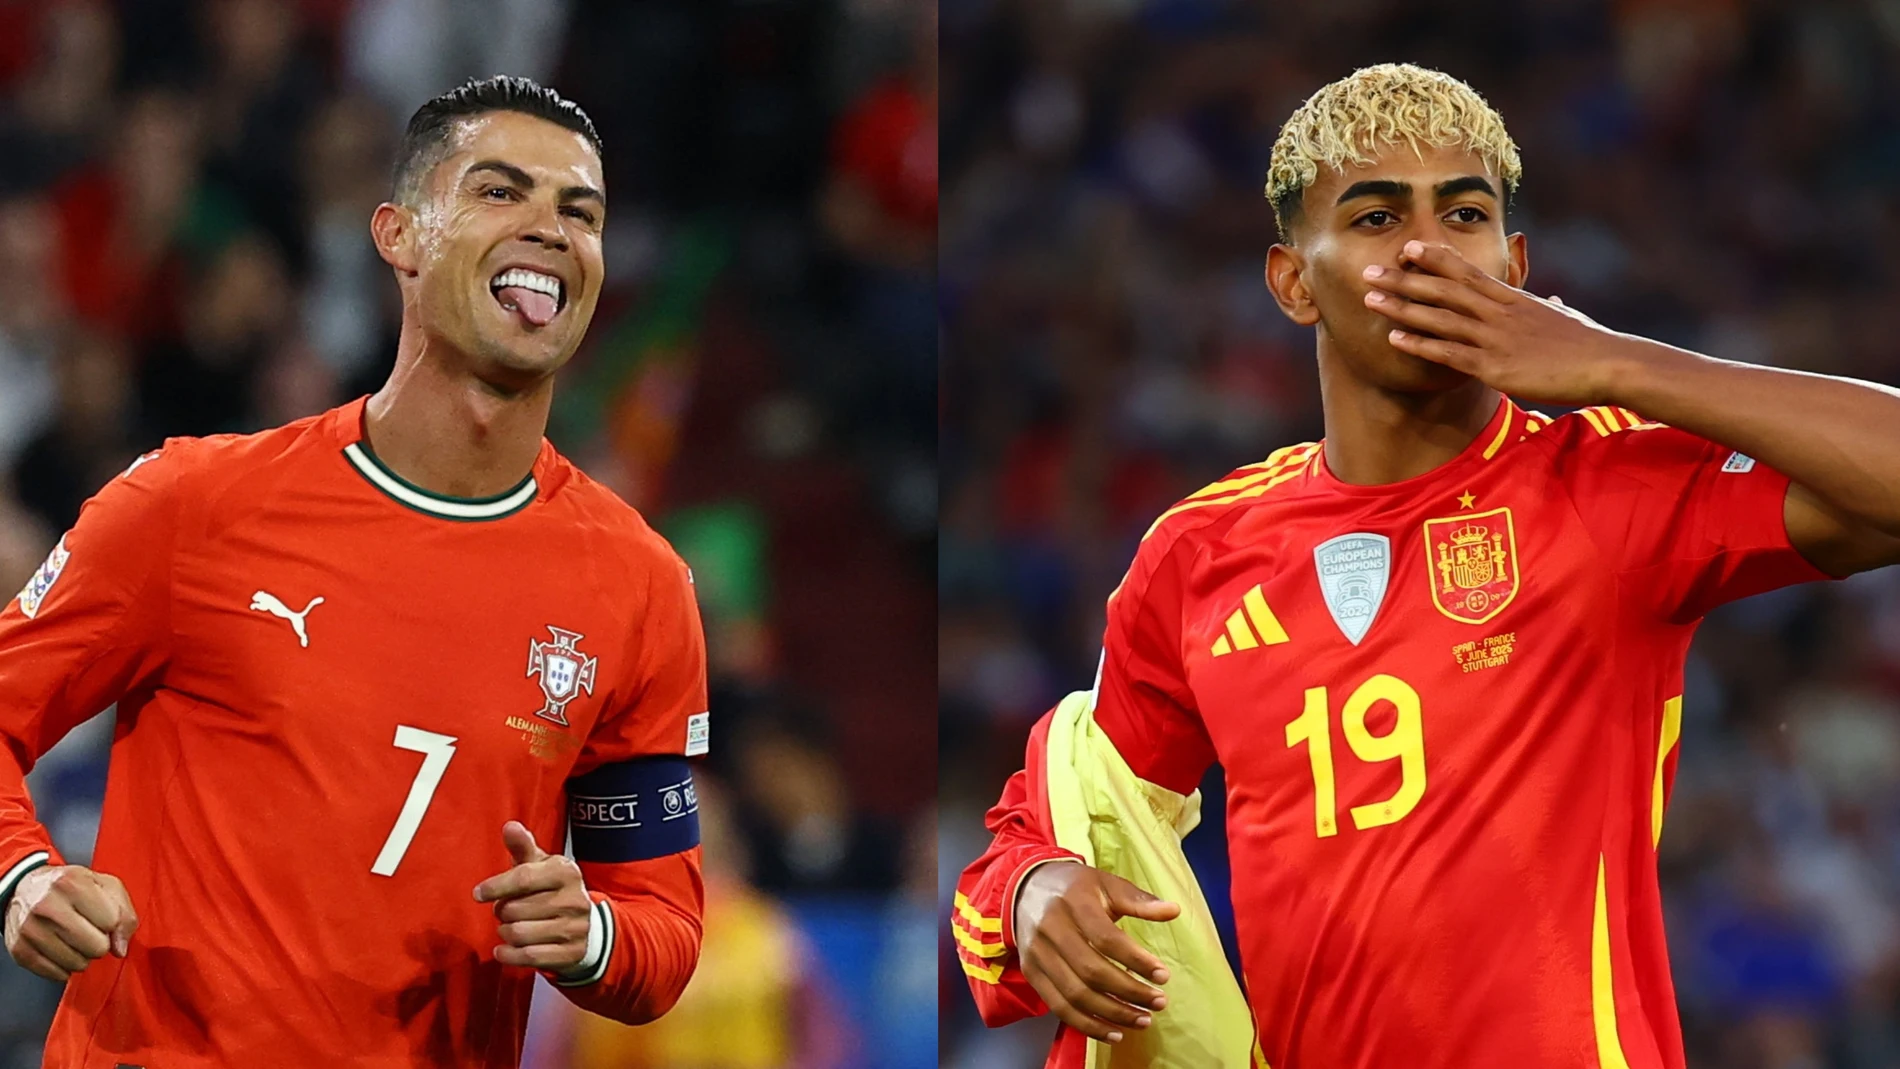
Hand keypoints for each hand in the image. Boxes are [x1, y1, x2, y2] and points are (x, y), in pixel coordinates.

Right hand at [4, 864, 137, 981]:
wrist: (26, 889)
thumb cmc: (71, 887)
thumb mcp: (106, 886)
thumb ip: (124, 914)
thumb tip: (120, 948)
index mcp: (72, 883)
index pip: (111, 922)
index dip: (113, 924)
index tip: (103, 918)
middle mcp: (47, 905)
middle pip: (96, 947)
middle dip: (100, 943)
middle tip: (90, 932)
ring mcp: (30, 929)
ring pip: (77, 963)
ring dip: (82, 956)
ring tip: (74, 939)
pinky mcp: (19, 950)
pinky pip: (56, 974)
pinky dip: (64, 967)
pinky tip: (61, 949)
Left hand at [473, 822, 593, 971]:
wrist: (585, 926)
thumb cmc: (552, 890)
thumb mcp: (540, 866)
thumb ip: (522, 847)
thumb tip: (510, 826)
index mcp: (566, 872)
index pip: (523, 877)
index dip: (496, 886)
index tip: (478, 893)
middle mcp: (574, 899)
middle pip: (516, 909)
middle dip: (502, 911)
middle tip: (507, 910)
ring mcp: (575, 928)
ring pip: (519, 934)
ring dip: (505, 932)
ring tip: (510, 927)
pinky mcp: (571, 953)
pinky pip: (530, 957)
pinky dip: (510, 955)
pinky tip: (504, 949)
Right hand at [1014, 861, 1178, 1043]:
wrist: (1025, 890)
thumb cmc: (1075, 888)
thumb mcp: (1106, 883)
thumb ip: (1138, 900)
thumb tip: (1173, 911)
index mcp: (1074, 902)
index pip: (1106, 938)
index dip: (1136, 960)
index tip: (1163, 976)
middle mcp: (1051, 929)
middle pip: (1091, 971)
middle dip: (1129, 992)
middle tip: (1159, 1002)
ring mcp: (1038, 954)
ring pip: (1076, 994)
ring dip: (1112, 1014)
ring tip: (1143, 1020)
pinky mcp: (1031, 973)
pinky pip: (1059, 1007)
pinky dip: (1088, 1025)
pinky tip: (1114, 1032)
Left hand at [1363, 240, 1642, 405]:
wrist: (1608, 363)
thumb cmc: (1590, 342)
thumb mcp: (1566, 315)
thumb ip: (1550, 305)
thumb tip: (1550, 298)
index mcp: (1513, 298)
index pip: (1467, 272)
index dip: (1435, 259)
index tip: (1408, 248)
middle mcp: (1499, 312)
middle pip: (1442, 290)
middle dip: (1403, 280)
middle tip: (1369, 270)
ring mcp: (1495, 338)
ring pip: (1439, 318)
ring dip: (1401, 308)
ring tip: (1369, 299)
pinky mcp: (1495, 366)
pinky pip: (1449, 353)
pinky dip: (1419, 345)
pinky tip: (1393, 340)